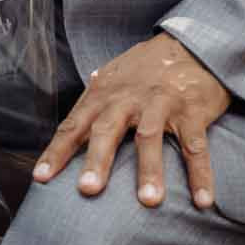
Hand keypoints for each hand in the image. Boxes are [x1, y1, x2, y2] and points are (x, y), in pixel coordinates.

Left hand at [31, 33, 230, 210]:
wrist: (192, 43)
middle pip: (107, 129)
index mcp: (104, 93)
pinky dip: (200, 174)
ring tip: (148, 201)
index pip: (75, 125)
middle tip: (88, 190)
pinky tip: (203, 200)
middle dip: (97, 160)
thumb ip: (96, 95)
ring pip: (150, 137)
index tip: (41, 178)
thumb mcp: (116, 74)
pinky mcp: (192, 110)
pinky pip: (195, 146)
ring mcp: (160, 103)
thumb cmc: (148, 66)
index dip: (57, 152)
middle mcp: (128, 97)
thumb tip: (76, 115)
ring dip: (149, 169)